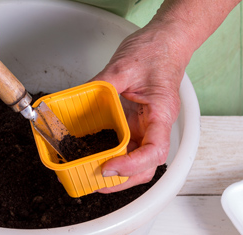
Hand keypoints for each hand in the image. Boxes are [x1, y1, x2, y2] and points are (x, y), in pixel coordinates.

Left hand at [92, 22, 188, 192]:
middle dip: (123, 180)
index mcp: (161, 114)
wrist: (165, 43)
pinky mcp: (139, 125)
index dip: (132, 165)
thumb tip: (77, 102)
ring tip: (94, 176)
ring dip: (119, 174)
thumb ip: (101, 86)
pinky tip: (98, 159)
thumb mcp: (122, 66)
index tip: (110, 167)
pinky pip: (129, 149)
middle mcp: (156, 126)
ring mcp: (148, 128)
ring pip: (138, 162)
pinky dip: (115, 158)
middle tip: (96, 182)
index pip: (154, 152)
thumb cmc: (155, 52)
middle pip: (146, 166)